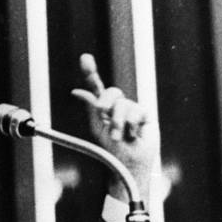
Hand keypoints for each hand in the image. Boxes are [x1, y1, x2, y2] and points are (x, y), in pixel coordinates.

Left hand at [70, 54, 158, 203]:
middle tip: (103, 114)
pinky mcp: (145, 115)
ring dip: (118, 122)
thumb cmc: (111, 150)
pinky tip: (134, 135)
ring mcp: (132, 109)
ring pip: (123, 104)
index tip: (85, 58)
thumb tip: (76, 91)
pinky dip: (132, 125)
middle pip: (111, 91)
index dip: (91, 72)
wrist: (129, 163)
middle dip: (106, 102)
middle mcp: (117, 106)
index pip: (96, 87)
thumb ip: (91, 107)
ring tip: (120, 137)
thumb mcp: (97, 128)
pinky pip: (136, 111)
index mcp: (102, 108)